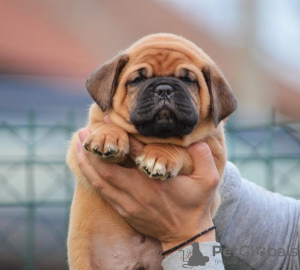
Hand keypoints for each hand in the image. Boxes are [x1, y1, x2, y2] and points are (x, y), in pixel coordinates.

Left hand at [76, 126, 219, 252]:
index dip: (119, 135)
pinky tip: (87, 166)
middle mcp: (137, 192)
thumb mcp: (208, 181)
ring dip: (87, 163)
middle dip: (91, 150)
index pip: (133, 153)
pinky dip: (92, 177)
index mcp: (155, 181)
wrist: (185, 236)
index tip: (107, 120)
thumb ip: (203, 157)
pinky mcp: (123, 211)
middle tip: (82, 133)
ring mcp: (127, 204)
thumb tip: (196, 140)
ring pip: (99, 182)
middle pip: (106, 169)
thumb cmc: (195, 206)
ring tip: (78, 145)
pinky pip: (102, 193)